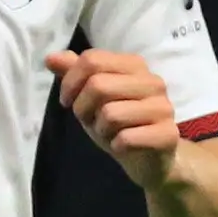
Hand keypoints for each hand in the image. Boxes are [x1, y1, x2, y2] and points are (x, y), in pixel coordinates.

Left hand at [53, 49, 180, 186]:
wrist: (149, 159)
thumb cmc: (118, 124)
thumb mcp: (90, 98)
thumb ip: (73, 75)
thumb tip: (50, 57)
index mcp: (134, 65)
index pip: (92, 60)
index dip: (70, 82)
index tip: (68, 101)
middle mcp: (152, 81)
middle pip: (98, 85)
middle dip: (83, 108)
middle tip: (91, 121)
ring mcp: (163, 107)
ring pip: (111, 113)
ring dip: (101, 129)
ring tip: (110, 133)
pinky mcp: (167, 134)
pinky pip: (126, 138)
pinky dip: (117, 146)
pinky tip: (124, 146)